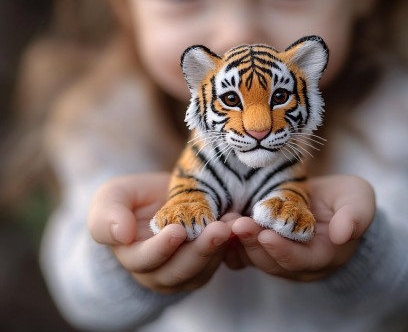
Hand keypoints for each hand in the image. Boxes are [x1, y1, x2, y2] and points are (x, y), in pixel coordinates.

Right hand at [88, 173, 231, 293]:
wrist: (156, 200)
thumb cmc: (130, 199)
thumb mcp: (112, 198)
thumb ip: (107, 216)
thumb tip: (122, 235)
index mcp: (132, 256)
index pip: (145, 259)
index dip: (161, 247)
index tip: (178, 230)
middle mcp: (156, 272)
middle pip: (179, 270)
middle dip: (200, 249)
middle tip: (219, 228)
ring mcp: (182, 271)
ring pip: (202, 269)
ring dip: (219, 248)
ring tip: (234, 224)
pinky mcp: (204, 265)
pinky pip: (217, 262)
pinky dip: (229, 246)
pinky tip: (238, 226)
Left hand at [225, 175, 374, 280]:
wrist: (330, 203)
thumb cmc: (346, 200)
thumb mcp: (359, 201)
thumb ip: (354, 216)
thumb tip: (342, 233)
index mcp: (321, 255)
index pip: (299, 260)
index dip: (282, 249)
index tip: (266, 234)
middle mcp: (296, 262)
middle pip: (271, 261)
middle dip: (253, 243)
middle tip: (237, 224)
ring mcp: (276, 256)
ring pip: (252, 257)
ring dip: (237, 241)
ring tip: (224, 220)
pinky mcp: (260, 246)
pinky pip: (241, 252)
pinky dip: (228, 241)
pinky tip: (219, 224)